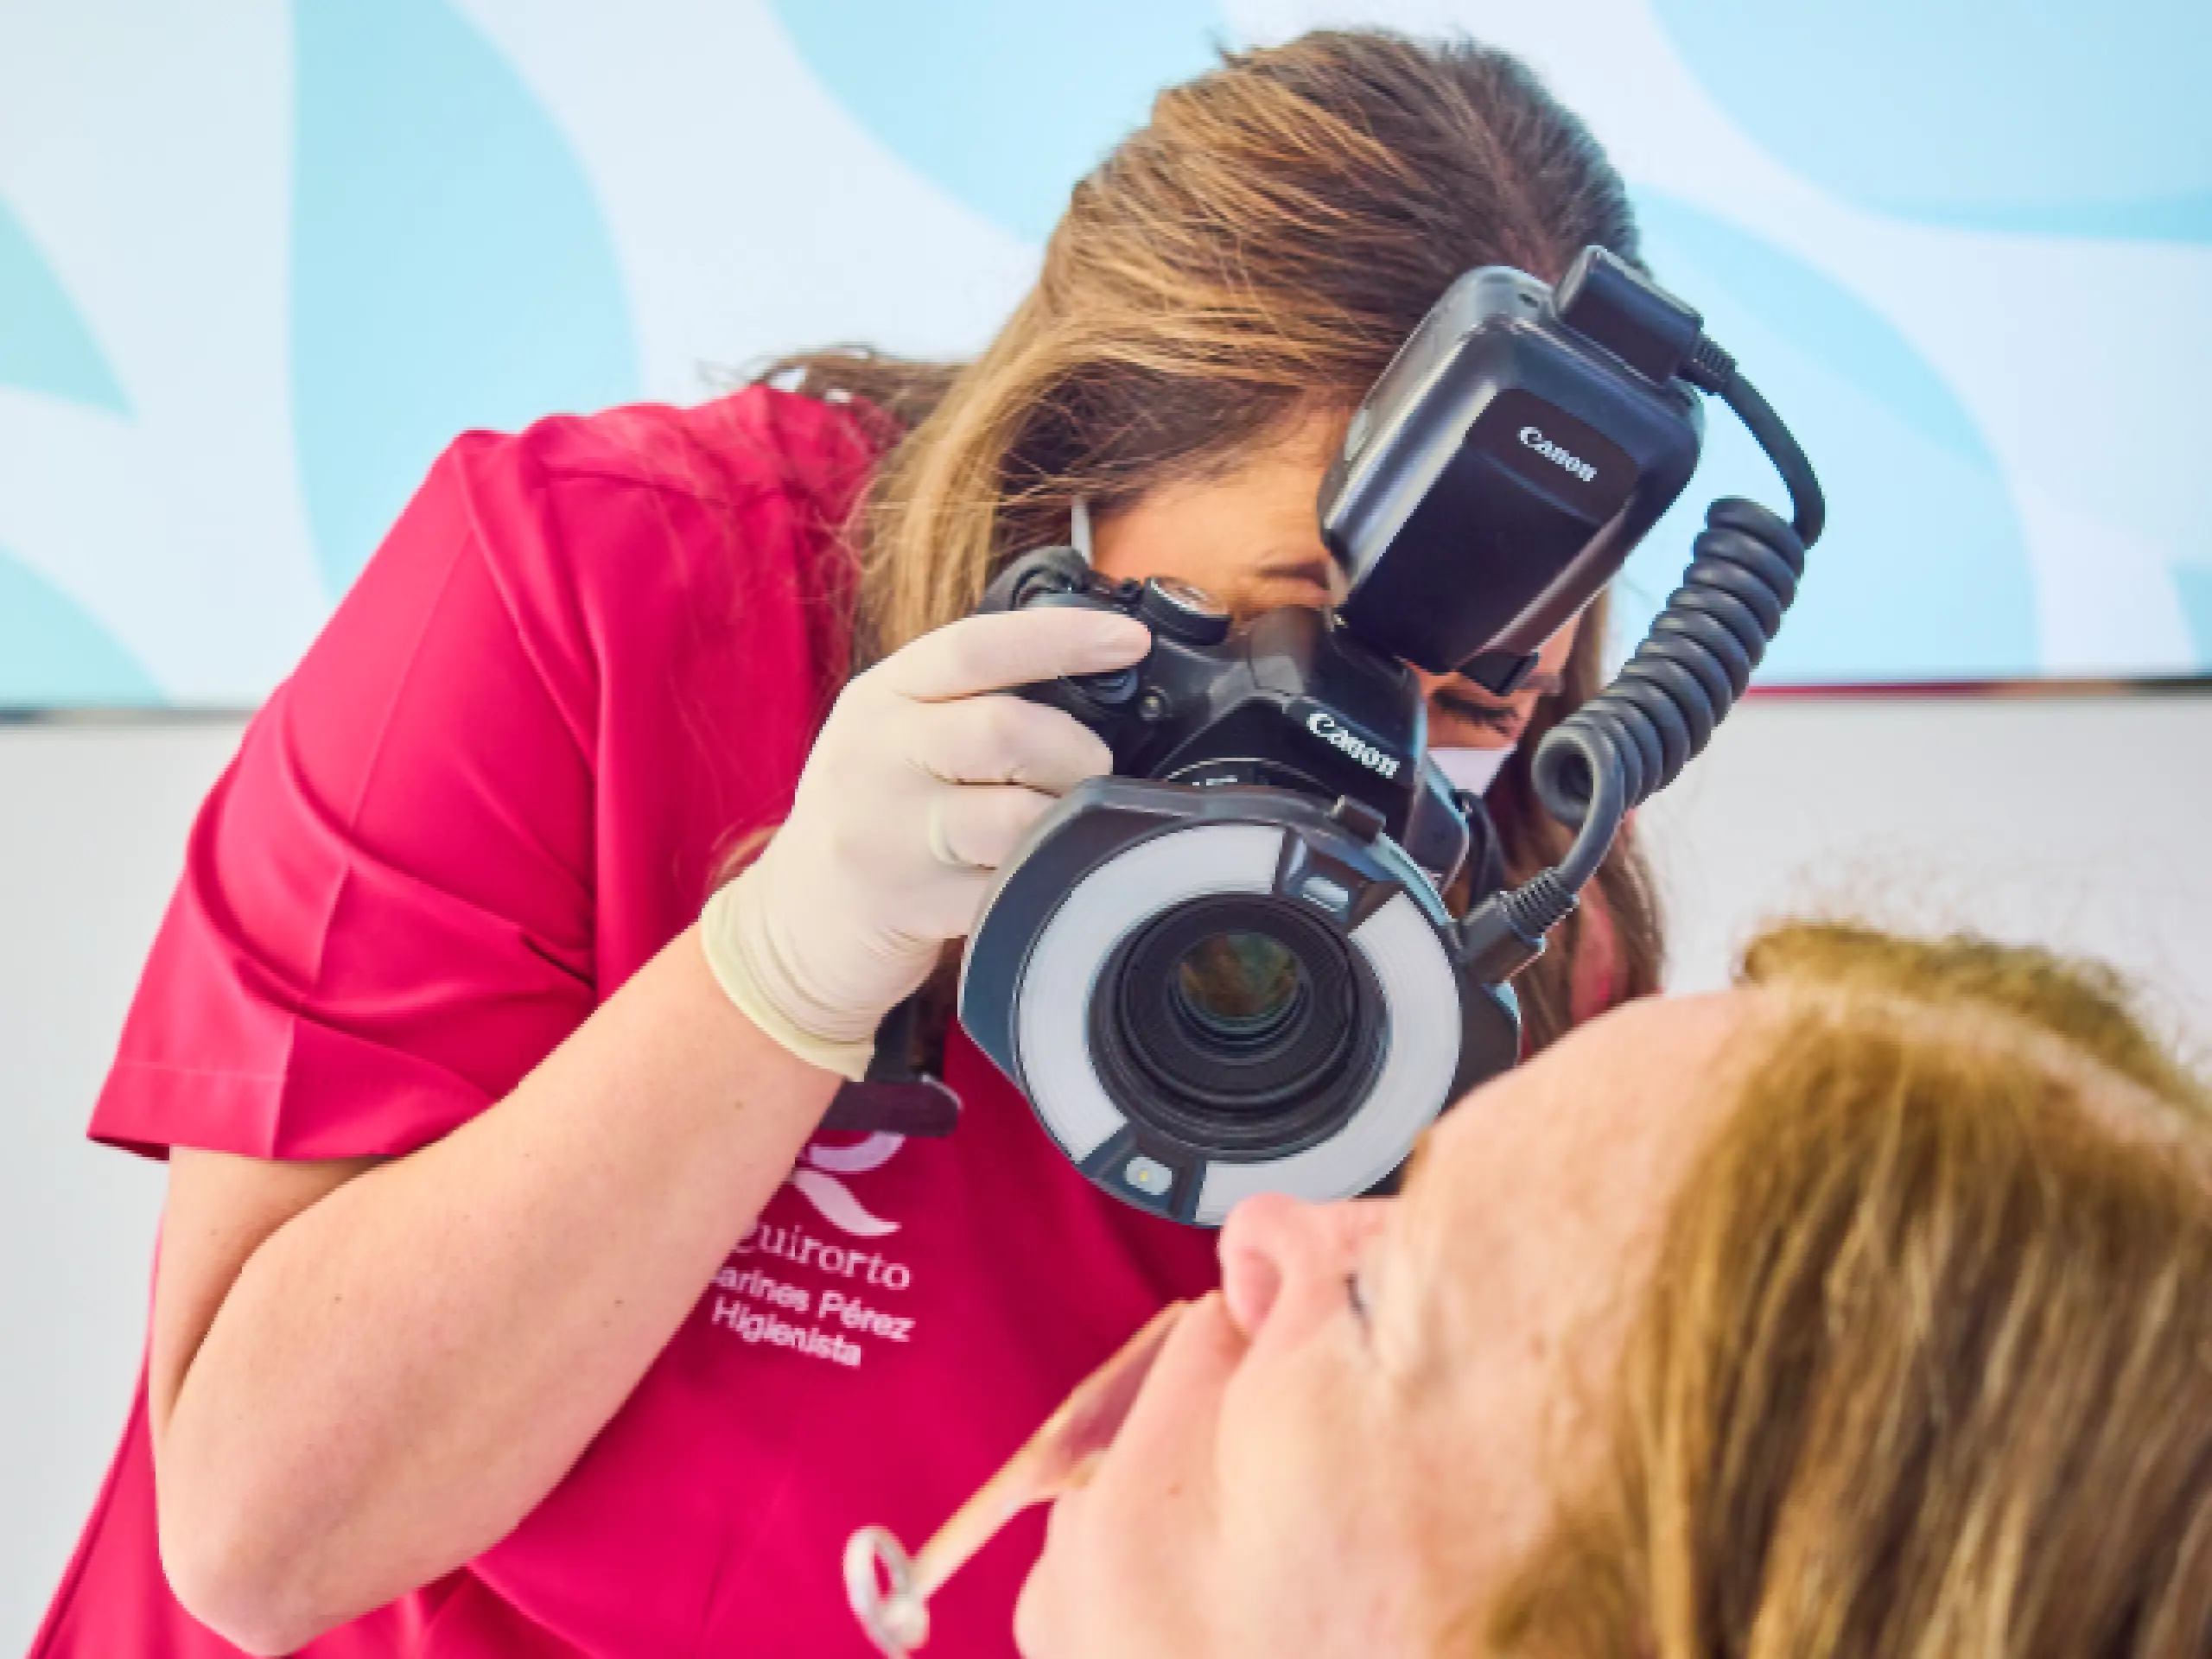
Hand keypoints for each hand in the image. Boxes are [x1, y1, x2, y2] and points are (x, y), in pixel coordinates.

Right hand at [700, 606, 1150, 1076]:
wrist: (790, 927)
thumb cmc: (870, 820)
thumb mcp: (893, 738)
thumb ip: (967, 703)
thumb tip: (1091, 684)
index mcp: (880, 697)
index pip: (975, 648)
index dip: (1061, 637)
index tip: (1127, 641)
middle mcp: (875, 755)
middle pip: (1005, 732)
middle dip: (1074, 753)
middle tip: (1089, 772)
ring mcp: (887, 835)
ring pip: (1016, 818)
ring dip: (1063, 824)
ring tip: (1056, 829)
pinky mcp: (910, 906)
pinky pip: (1011, 888)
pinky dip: (1041, 883)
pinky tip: (1031, 878)